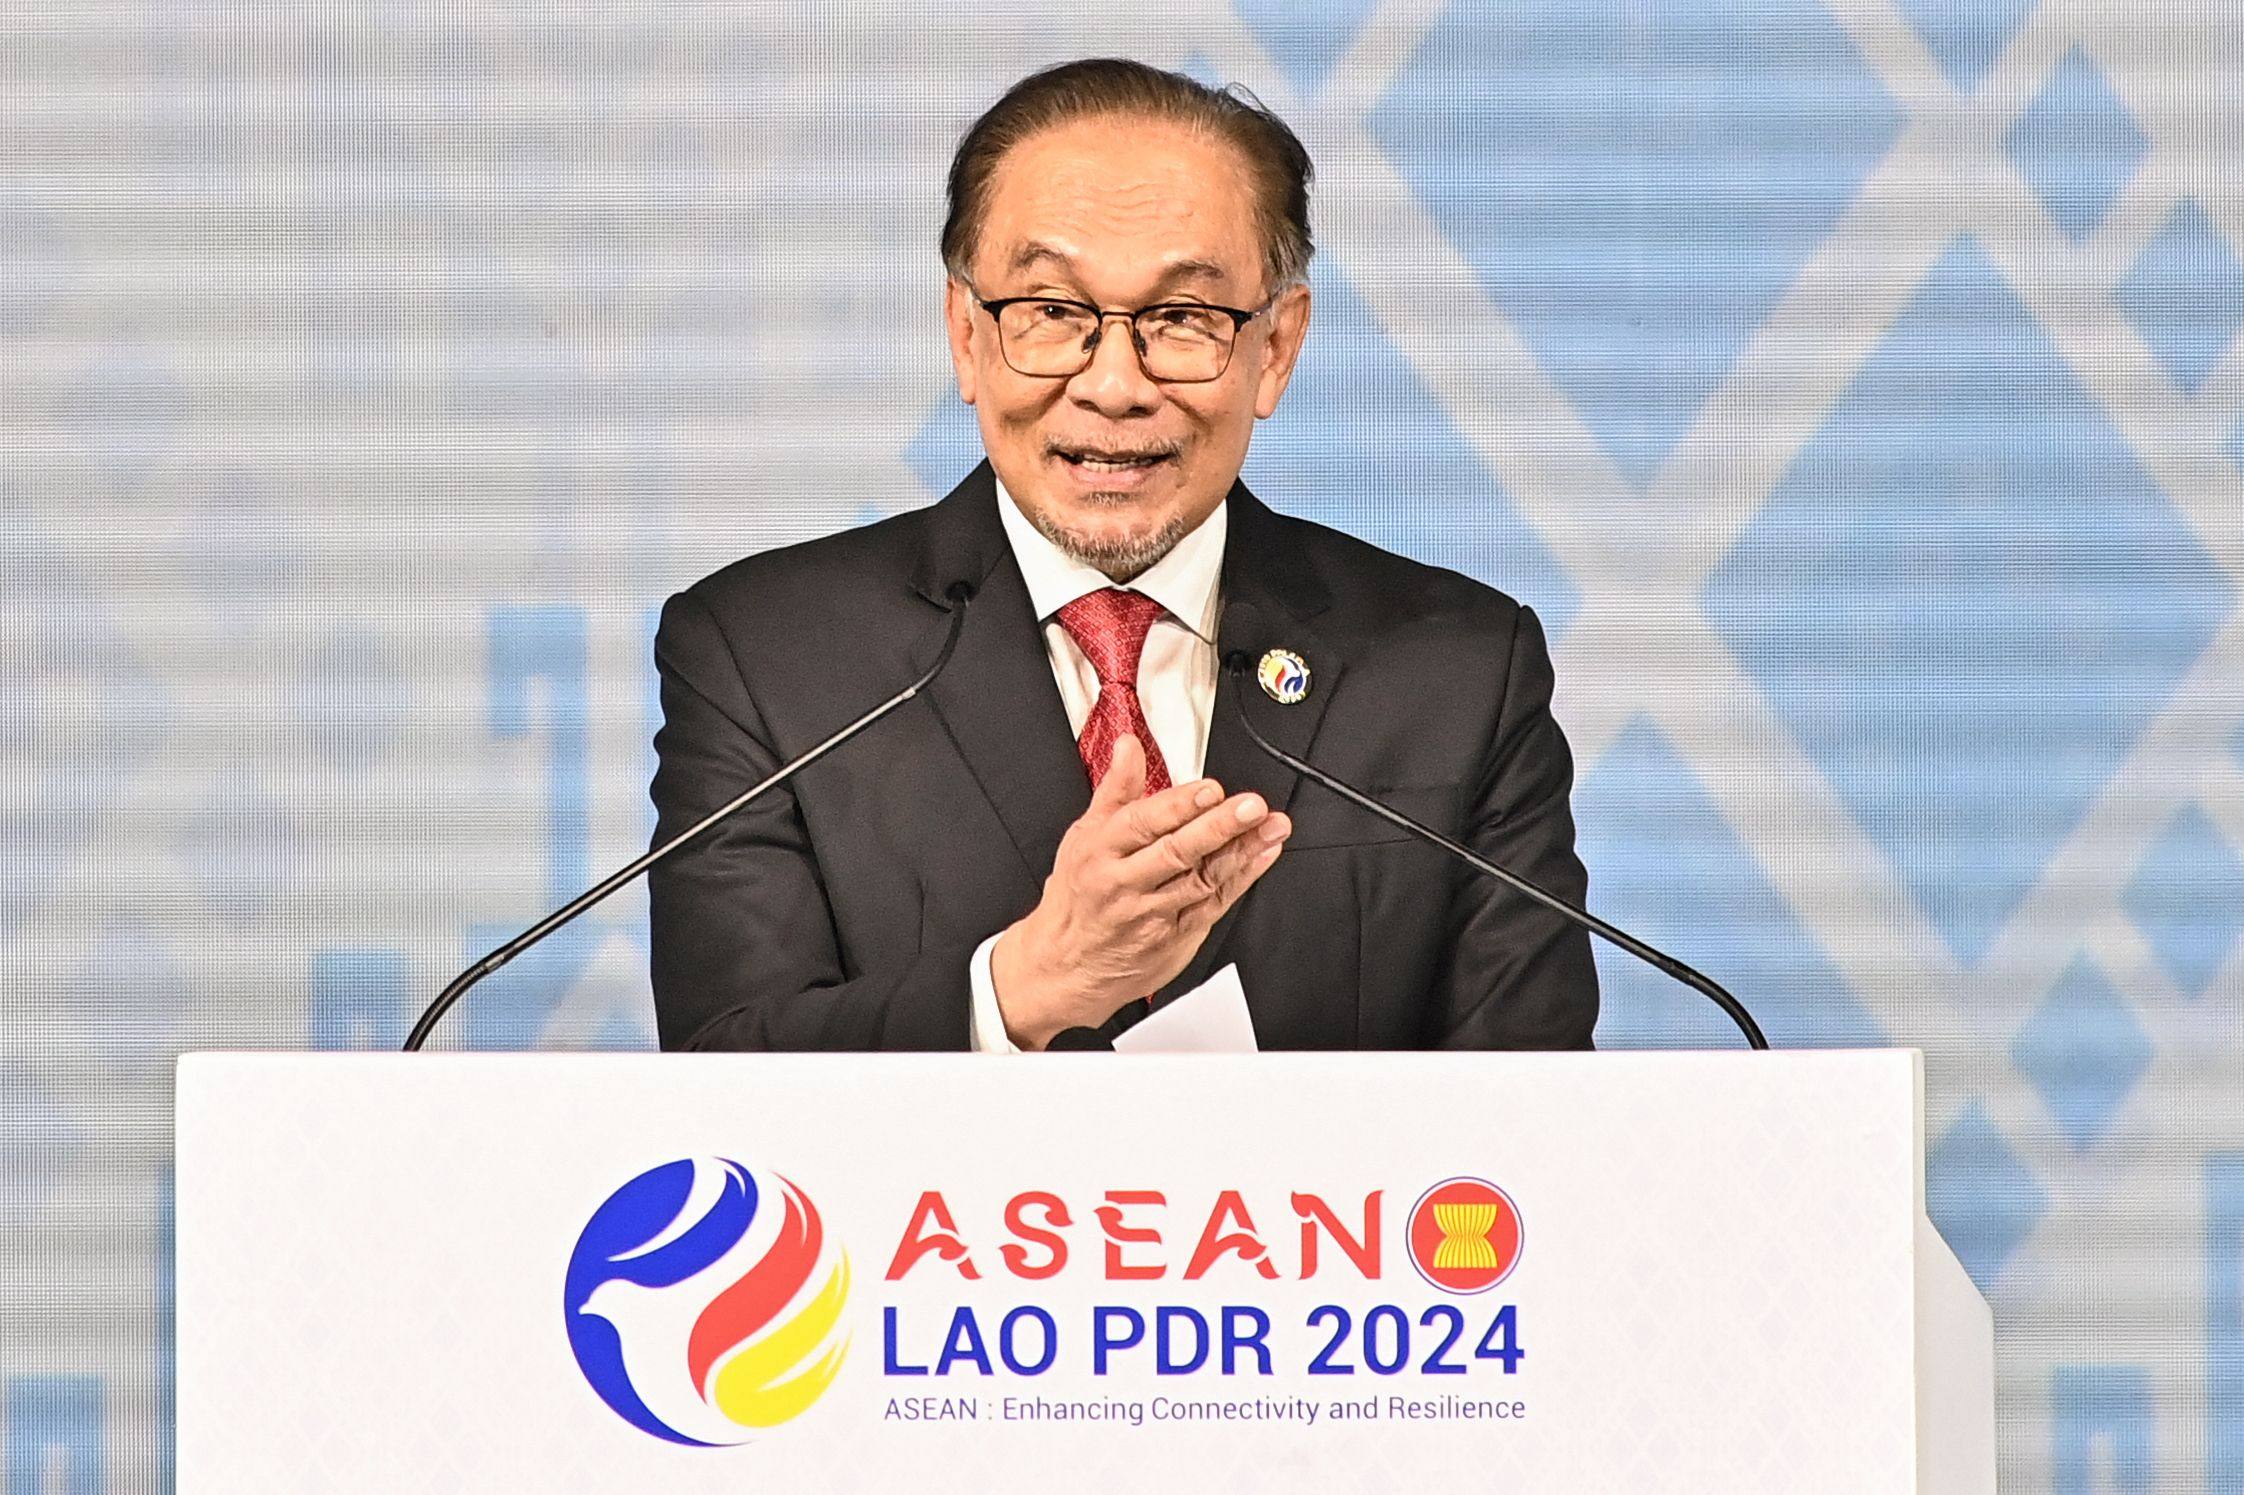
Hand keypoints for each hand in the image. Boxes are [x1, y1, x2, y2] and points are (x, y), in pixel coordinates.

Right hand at [991, 734, 1289, 1048]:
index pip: (1143, 824)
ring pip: (1202, 879)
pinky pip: (1214, 904)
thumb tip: (1129, 747)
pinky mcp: (1175, 937)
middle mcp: (1126, 883)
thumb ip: (1116, 789)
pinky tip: (1262, 855)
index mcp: (1101, 851)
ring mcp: (1153, 913)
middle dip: (1219, 827)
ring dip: (1242, 851)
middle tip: (1251, 806)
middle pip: (1177, 852)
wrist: (1067, 965)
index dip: (1179, 805)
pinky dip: (1242, 878)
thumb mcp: (1084, 836)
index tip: (1210, 789)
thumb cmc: (1078, 896)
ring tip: (1271, 826)